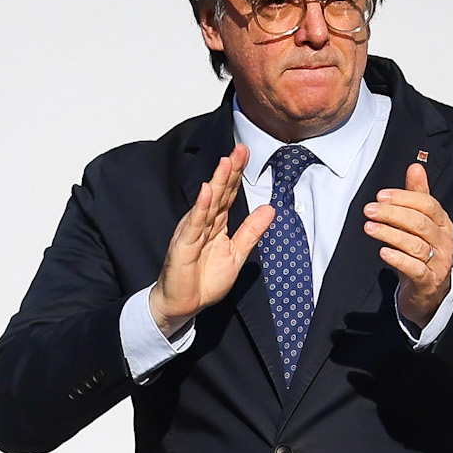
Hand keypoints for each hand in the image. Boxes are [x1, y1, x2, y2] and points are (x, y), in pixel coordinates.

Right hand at [154, 143, 273, 336]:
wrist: (184, 304)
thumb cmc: (204, 280)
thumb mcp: (236, 254)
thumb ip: (251, 231)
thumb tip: (269, 209)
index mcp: (217, 224)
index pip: (228, 194)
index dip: (237, 174)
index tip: (246, 153)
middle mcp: (203, 223)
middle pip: (218, 192)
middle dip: (229, 170)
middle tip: (239, 149)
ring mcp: (192, 232)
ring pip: (207, 203)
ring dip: (216, 183)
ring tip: (226, 163)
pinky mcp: (183, 245)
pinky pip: (193, 224)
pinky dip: (200, 208)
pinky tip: (206, 193)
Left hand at [365, 155, 452, 328]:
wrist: (431, 292)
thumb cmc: (424, 252)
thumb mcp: (422, 223)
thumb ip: (417, 195)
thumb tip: (415, 166)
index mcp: (443, 223)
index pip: (427, 204)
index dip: (403, 198)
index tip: (380, 196)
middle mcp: (444, 241)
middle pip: (420, 223)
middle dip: (393, 214)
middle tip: (369, 210)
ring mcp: (439, 262)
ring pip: (416, 245)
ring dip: (390, 234)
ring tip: (369, 227)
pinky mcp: (429, 281)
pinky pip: (415, 268)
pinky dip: (398, 259)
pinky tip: (383, 252)